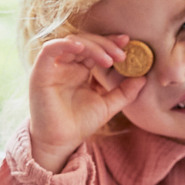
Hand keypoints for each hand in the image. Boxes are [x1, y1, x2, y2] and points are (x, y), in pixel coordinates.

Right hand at [28, 33, 146, 171]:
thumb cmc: (80, 124)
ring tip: (109, 59)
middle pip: (84, 41)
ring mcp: (52, 67)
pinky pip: (49, 50)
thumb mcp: (108, 105)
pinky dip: (64, 44)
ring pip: (71, 42)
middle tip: (122, 55)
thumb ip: (124, 92)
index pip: (94, 48)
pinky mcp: (40, 72)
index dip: (110, 41)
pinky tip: (81, 48)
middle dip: (105, 44)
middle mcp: (65, 65)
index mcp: (79, 70)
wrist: (61, 143)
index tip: (128, 41)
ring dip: (91, 46)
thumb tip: (144, 77)